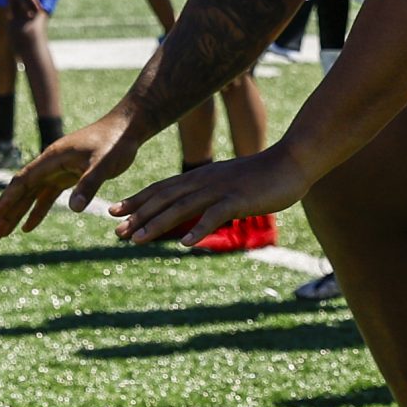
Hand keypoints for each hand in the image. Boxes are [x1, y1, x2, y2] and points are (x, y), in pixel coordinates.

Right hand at [0, 110, 145, 239]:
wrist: (127, 127)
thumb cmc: (116, 142)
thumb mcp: (104, 163)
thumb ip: (89, 184)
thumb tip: (74, 208)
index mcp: (53, 158)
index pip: (23, 182)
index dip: (6, 200)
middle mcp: (50, 164)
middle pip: (22, 191)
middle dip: (6, 213)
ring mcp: (58, 170)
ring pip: (31, 195)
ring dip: (17, 214)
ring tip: (2, 234)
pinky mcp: (68, 176)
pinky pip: (47, 196)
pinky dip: (37, 211)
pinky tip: (28, 227)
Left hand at [107, 146, 314, 248]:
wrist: (292, 162)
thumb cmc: (262, 176)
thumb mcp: (228, 183)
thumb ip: (210, 195)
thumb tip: (195, 211)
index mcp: (200, 177)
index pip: (161, 189)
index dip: (137, 200)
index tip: (114, 212)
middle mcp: (204, 181)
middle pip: (164, 199)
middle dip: (138, 215)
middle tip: (116, 231)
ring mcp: (220, 189)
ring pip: (181, 208)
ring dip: (157, 224)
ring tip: (137, 240)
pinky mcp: (237, 199)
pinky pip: (214, 216)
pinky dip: (198, 229)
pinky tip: (185, 244)